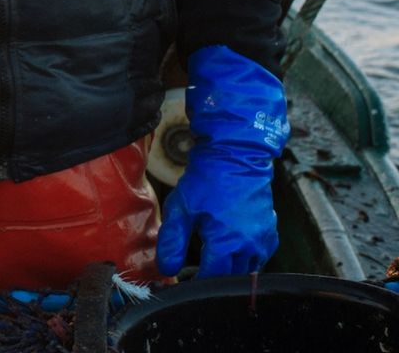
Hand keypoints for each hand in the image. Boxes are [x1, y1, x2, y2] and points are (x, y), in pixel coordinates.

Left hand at [155, 45, 289, 277]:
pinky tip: (231, 247)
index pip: (212, 278)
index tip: (185, 283)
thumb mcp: (181, 209)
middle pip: (231, 277)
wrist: (235, 155)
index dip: (197, 283)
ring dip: (231, 269)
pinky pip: (260, 256)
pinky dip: (246, 258)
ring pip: (248, 269)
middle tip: (196, 271)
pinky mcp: (271, 232)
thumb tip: (166, 270)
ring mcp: (264, 240)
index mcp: (227, 243)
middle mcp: (251, 246)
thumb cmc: (206, 180)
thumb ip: (172, 242)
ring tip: (212, 258)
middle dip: (213, 277)